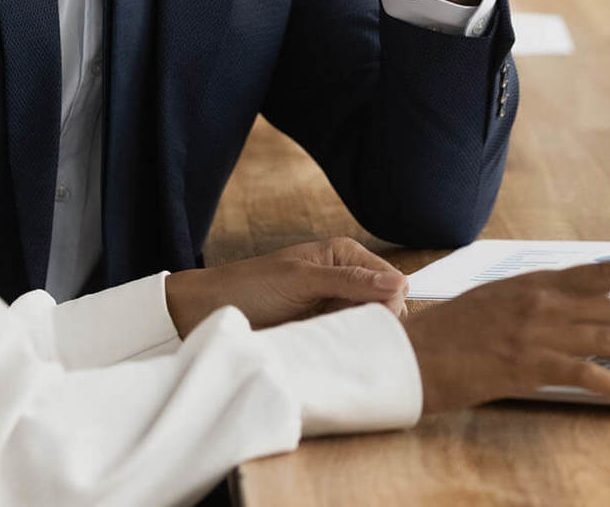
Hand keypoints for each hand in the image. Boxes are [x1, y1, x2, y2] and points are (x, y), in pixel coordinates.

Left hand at [163, 237, 407, 334]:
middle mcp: (345, 278)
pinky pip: (349, 341)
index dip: (389, 303)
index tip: (374, 322)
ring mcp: (334, 306)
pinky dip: (345, 349)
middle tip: (349, 335)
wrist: (210, 311)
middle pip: (385, 306)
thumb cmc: (251, 286)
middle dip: (376, 323)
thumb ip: (350, 281)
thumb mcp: (302, 280)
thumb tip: (398, 283)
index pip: (392, 280)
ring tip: (337, 344)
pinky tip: (333, 354)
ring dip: (359, 338)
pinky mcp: (322, 329)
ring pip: (369, 326)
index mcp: (344, 254)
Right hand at [403, 251, 609, 411]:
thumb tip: (582, 310)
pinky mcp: (529, 367)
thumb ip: (544, 302)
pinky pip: (588, 377)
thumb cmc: (455, 329)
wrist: (413, 351)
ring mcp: (539, 333)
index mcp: (541, 282)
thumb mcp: (502, 300)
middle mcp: (546, 301)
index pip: (608, 270)